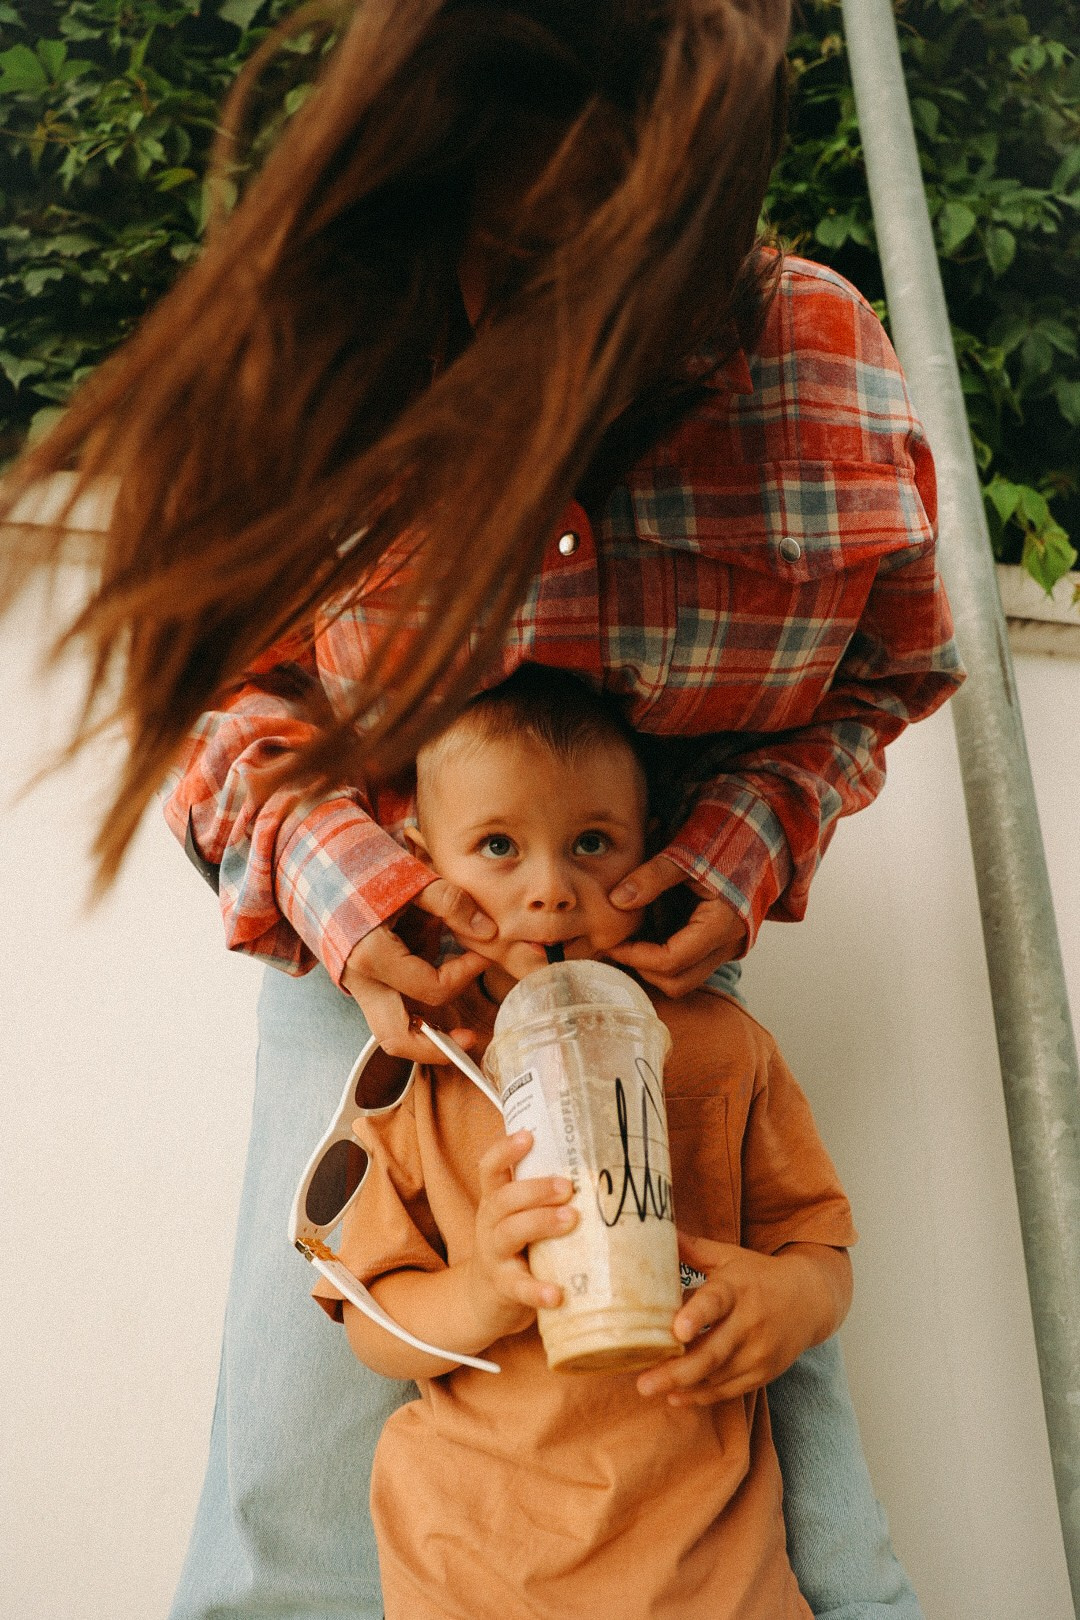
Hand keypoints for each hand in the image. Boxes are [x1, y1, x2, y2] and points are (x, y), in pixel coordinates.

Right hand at [341, 878, 494, 1062]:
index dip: (466, 974)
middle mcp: (360, 981)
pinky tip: (440, 992)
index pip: (432, 987)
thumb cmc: (364, 869)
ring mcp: (358, 986)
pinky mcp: (363, 983)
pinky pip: (391, 1009)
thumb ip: (452, 904)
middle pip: (397, 1038)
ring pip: (391, 1031)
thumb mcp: (412, 880)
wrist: (319, 865)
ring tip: (459, 1027)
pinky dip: (416, 1010)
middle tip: (471, 1040)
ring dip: (426, 1032)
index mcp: (371, 956)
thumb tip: (489, 932)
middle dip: (436, 1048)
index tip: (484, 952)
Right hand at [463, 1131, 578, 1344]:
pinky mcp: (504, 1287)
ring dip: (541, 1223)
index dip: (505, 1150)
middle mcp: (490, 1224)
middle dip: (535, 1189)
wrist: (485, 1299)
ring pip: (510, 1233)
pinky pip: (519, 1287)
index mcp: (495, 1201)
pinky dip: (538, 1290)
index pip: (490, 1168)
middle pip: (503, 1199)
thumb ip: (542, 1195)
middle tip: (567, 1186)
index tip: (529, 1136)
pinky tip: (557, 1293)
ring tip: (572, 1219)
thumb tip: (598, 1161)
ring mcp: (494, 1256)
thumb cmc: (517, 1247)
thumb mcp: (518, 1216)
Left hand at [606, 855, 747, 995]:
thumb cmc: (726, 845)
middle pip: (677, 982)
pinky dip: (665, 957)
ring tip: (631, 939)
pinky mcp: (719, 944)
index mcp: (721, 925)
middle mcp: (727, 945)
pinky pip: (689, 965)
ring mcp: (726, 948)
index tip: (612, 942)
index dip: (635, 956)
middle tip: (618, 944)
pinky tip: (649, 933)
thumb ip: (652, 876)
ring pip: (683, 979)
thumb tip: (617, 900)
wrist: (759, 843)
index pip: (671, 961)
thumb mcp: (686, 855)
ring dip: (653, 966)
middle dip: (643, 968)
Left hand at [635, 1232, 851, 1406]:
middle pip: (712, 1352)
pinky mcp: (764, 1372)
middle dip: (677, 1371)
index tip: (677, 1330)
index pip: (716, 1302)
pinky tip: (676, 1397)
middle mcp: (750, 1322)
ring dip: (684, 1386)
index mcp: (737, 1288)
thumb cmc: (759, 1276)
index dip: (697, 1316)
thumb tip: (657, 1230)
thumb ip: (694, 1249)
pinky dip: (703, 1396)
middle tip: (643, 1383)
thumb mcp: (729, 1257)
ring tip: (651, 1389)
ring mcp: (759, 1351)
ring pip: (718, 1376)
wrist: (810, 1300)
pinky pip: (730, 1389)